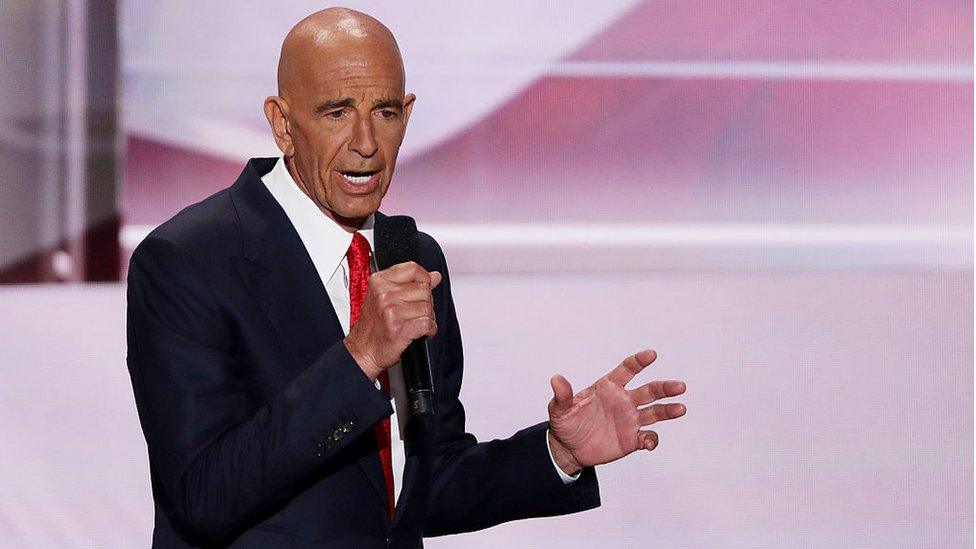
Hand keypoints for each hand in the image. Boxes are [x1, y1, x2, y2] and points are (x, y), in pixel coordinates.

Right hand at [344, 262, 441, 380]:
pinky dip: (429, 330)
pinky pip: (427, 323)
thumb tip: (435, 276)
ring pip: (427, 307)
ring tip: (415, 323)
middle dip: (426, 302)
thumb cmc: (373, 326)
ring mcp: (391, 312)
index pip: (413, 269)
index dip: (424, 279)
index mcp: (379, 282)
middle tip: (415, 312)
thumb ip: (411, 283)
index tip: (423, 287)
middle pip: (424, 289)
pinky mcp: (399, 330)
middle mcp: (384, 295)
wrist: (363, 351)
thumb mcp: (386, 297)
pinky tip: (420, 332)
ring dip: (428, 318)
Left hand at [547, 349, 685, 474]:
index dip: (639, 361)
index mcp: (608, 387)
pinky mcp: (632, 439)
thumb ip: (562, 395)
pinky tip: (648, 443)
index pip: (627, 370)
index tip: (651, 354)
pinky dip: (651, 440)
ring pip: (655, 412)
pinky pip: (647, 437)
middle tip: (680, 386)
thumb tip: (556, 379)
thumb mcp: (559, 409)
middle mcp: (624, 400)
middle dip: (665, 388)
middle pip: (649, 390)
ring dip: (668, 410)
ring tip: (681, 409)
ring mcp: (630, 419)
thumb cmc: (566, 423)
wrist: (569, 448)